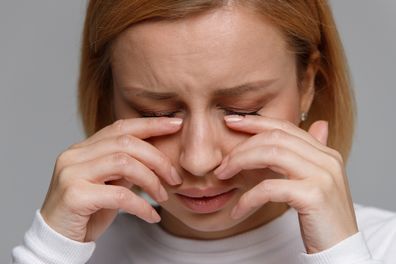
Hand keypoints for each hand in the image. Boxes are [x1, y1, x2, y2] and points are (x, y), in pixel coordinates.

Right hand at [40, 117, 182, 241]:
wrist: (59, 239)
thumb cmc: (88, 210)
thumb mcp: (110, 182)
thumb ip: (127, 165)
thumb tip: (158, 155)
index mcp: (83, 148)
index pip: (120, 127)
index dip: (150, 124)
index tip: (176, 124)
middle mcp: (74, 155)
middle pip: (126, 143)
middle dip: (157, 158)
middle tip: (175, 177)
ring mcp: (72, 173)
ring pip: (124, 163)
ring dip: (152, 181)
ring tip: (163, 196)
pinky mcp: (74, 196)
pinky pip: (120, 195)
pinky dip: (141, 205)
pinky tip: (152, 215)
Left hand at [214, 115, 357, 252]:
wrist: (342, 251)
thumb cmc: (322, 218)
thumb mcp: (317, 181)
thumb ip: (312, 154)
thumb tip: (318, 124)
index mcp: (325, 153)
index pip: (285, 127)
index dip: (256, 122)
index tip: (231, 122)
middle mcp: (327, 159)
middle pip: (275, 138)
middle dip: (242, 146)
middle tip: (222, 162)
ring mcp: (322, 176)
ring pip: (271, 154)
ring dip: (240, 163)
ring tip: (223, 176)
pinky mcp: (313, 195)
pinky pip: (270, 188)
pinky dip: (248, 197)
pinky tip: (238, 209)